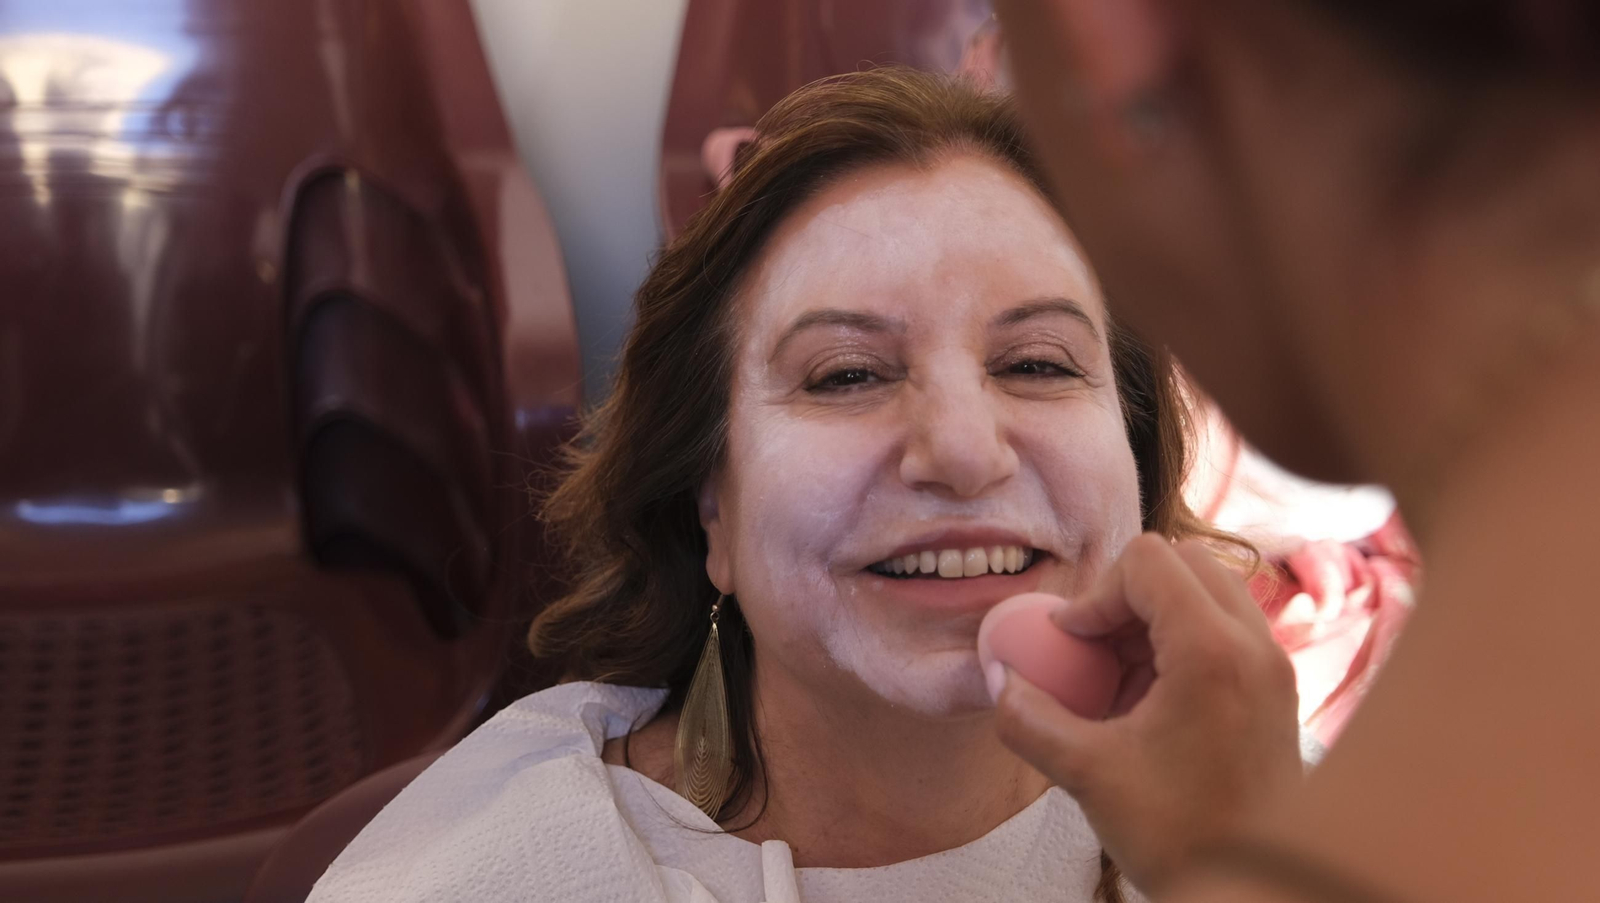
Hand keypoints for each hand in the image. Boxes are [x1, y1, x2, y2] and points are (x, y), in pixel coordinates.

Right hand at [992, 534, 1302, 892]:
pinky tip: (1148, 701)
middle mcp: (1254, 645)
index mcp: (1213, 652)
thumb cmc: (1183, 837)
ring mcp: (1272, 665)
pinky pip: (1222, 629)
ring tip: (1117, 680)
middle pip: (1182, 561)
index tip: (1071, 643)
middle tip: (1092, 649)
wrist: (1259, 892)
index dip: (1095, 594)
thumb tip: (1000, 679)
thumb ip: (1030, 719)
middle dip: (1125, 595)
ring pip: (1205, 591)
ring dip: (1151, 617)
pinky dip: (1178, 642)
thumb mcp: (1088, 775)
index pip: (1147, 561)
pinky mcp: (1274, 689)